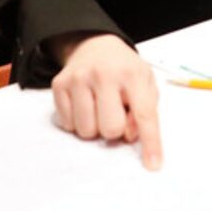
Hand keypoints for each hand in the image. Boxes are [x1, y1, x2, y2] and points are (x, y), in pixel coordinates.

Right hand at [49, 34, 162, 169]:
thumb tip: (131, 136)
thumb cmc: (124, 70)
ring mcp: (78, 79)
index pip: (144, 114)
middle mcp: (103, 74)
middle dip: (115, 130)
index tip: (153, 164)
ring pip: (86, 131)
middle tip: (115, 114)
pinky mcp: (59, 85)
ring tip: (99, 109)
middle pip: (111, 129)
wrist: (94, 45)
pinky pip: (68, 125)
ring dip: (95, 127)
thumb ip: (146, 109)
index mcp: (132, 74)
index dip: (150, 142)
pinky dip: (78, 121)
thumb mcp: (145, 82)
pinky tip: (84, 104)